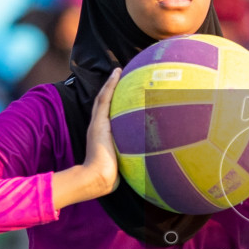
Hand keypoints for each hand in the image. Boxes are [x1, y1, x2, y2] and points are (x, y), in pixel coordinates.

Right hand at [50, 69, 121, 209]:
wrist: (98, 177)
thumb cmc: (111, 175)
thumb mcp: (123, 162)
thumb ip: (131, 157)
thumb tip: (149, 161)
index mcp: (102, 135)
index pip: (108, 115)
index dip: (113, 102)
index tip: (122, 92)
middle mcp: (98, 126)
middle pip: (104, 103)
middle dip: (111, 89)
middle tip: (119, 75)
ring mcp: (98, 123)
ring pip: (104, 98)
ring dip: (111, 83)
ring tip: (119, 70)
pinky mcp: (99, 122)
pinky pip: (105, 99)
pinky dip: (110, 85)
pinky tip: (117, 73)